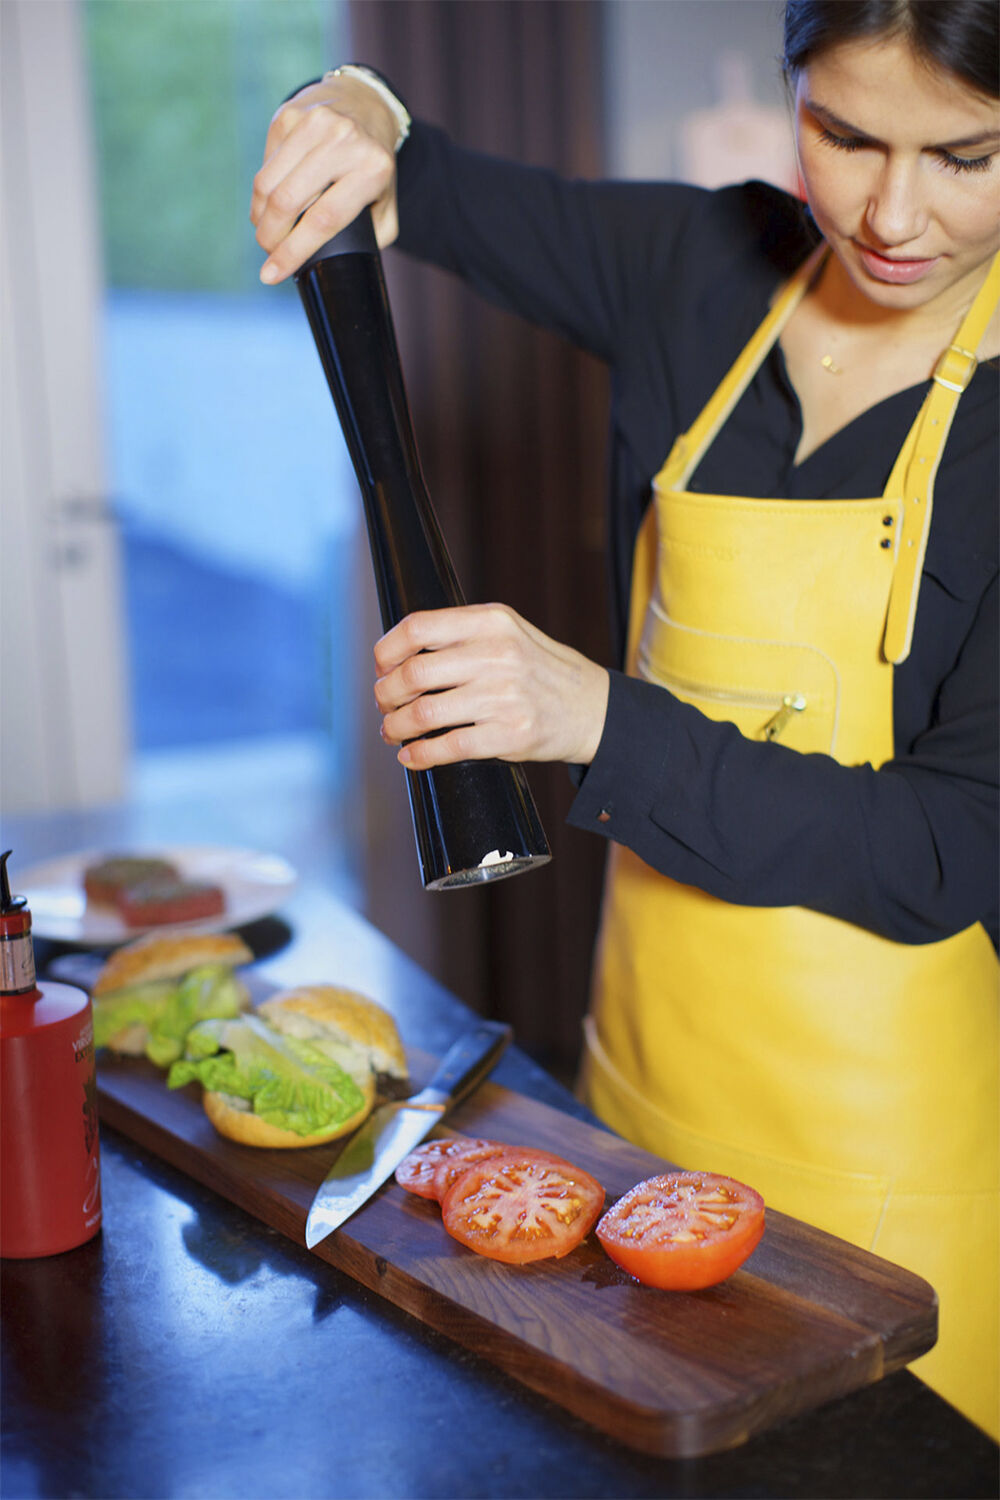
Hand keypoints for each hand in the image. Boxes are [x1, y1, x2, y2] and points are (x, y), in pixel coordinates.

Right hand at [250, 75, 399, 284]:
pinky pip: (265, 164)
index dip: (293, 251)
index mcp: (372, 168)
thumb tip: (338, 267)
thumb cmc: (373, 166)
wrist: (364, 104)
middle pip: (287, 201)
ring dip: (260, 216)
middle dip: (269, 236)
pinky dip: (262, 191)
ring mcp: (314, 123)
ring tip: (266, 232)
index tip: (271, 274)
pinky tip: (269, 201)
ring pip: (268, 183)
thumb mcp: (386, 204)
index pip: (323, 220)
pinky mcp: (290, 115)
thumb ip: (370, 236)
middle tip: (268, 254)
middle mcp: (344, 141)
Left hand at [373, 605, 609, 768]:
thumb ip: (459, 635)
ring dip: (396, 727)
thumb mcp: (506, 632)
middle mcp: (497, 655)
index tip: (381, 667)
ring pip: (424, 714)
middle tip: (384, 705)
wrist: (591, 707)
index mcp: (491, 622)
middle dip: (386, 695)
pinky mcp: (509, 735)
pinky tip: (412, 756)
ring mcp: (504, 697)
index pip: (417, 628)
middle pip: (413, 674)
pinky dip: (420, 755)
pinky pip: (448, 747)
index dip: (387, 651)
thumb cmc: (538, 670)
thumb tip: (396, 657)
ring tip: (393, 732)